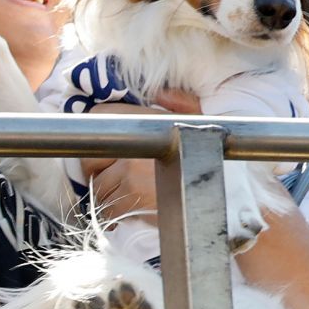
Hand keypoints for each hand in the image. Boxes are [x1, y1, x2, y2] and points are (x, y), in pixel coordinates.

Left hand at [80, 91, 201, 222]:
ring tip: (126, 194)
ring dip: (108, 194)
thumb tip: (161, 94)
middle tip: (113, 176)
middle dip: (98, 171)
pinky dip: (115, 214)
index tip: (104, 149)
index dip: (95, 135)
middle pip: (91, 159)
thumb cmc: (210, 155)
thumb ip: (179, 102)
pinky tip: (131, 209)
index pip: (97, 118)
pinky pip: (108, 209)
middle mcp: (136, 144)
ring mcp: (131, 172)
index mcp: (147, 120)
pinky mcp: (133, 199)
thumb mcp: (200, 120)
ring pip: (98, 187)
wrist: (218, 195)